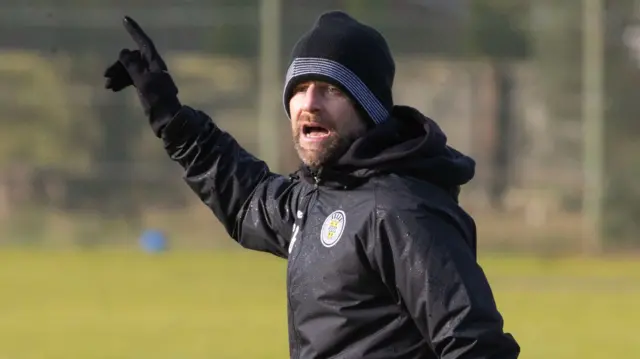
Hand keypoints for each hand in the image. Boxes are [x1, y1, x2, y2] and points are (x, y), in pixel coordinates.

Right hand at [103, 16, 180, 136]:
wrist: (166, 119)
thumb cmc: (158, 100)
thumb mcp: (143, 82)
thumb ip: (133, 66)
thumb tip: (124, 52)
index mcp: (155, 63)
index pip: (143, 42)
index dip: (134, 31)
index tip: (125, 20)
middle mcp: (152, 67)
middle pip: (132, 58)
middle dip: (119, 64)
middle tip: (106, 75)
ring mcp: (148, 77)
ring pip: (129, 69)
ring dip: (118, 74)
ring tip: (108, 85)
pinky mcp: (145, 86)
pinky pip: (130, 78)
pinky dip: (121, 81)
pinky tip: (112, 88)